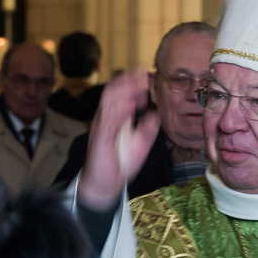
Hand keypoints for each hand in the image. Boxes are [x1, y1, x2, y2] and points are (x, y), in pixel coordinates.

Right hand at [78, 69, 160, 208]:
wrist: (104, 185)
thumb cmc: (119, 163)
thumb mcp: (140, 143)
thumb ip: (148, 128)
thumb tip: (157, 113)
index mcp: (115, 118)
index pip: (121, 94)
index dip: (133, 82)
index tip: (148, 74)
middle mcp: (106, 118)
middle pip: (114, 92)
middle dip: (128, 80)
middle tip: (144, 71)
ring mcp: (102, 127)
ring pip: (110, 101)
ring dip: (125, 90)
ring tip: (138, 81)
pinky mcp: (100, 139)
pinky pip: (108, 120)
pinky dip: (120, 110)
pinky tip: (132, 103)